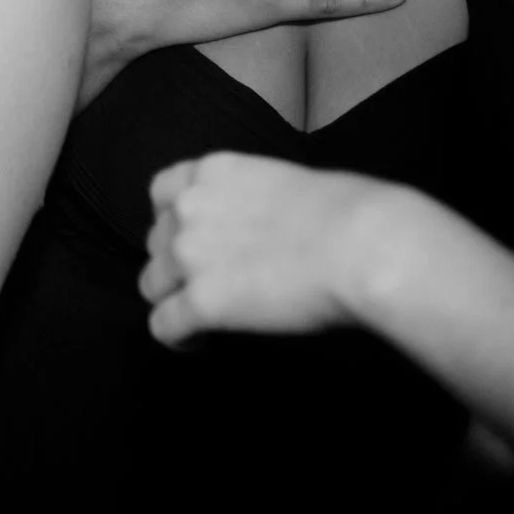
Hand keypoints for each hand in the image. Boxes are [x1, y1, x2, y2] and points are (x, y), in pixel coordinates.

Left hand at [137, 151, 406, 345]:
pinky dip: (179, 338)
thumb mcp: (285, 182)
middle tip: (212, 283)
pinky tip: (200, 342)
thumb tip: (259, 223)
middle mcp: (189, 208)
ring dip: (174, 300)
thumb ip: (252, 198)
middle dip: (178, 263)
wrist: (363, 245)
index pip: (161, 193)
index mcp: (211, 172)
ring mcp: (189, 255)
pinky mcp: (202, 303)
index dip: (176, 220)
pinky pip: (164, 327)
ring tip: (203, 317)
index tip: (198, 240)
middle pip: (156, 242)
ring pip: (151, 285)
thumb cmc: (350, 211)